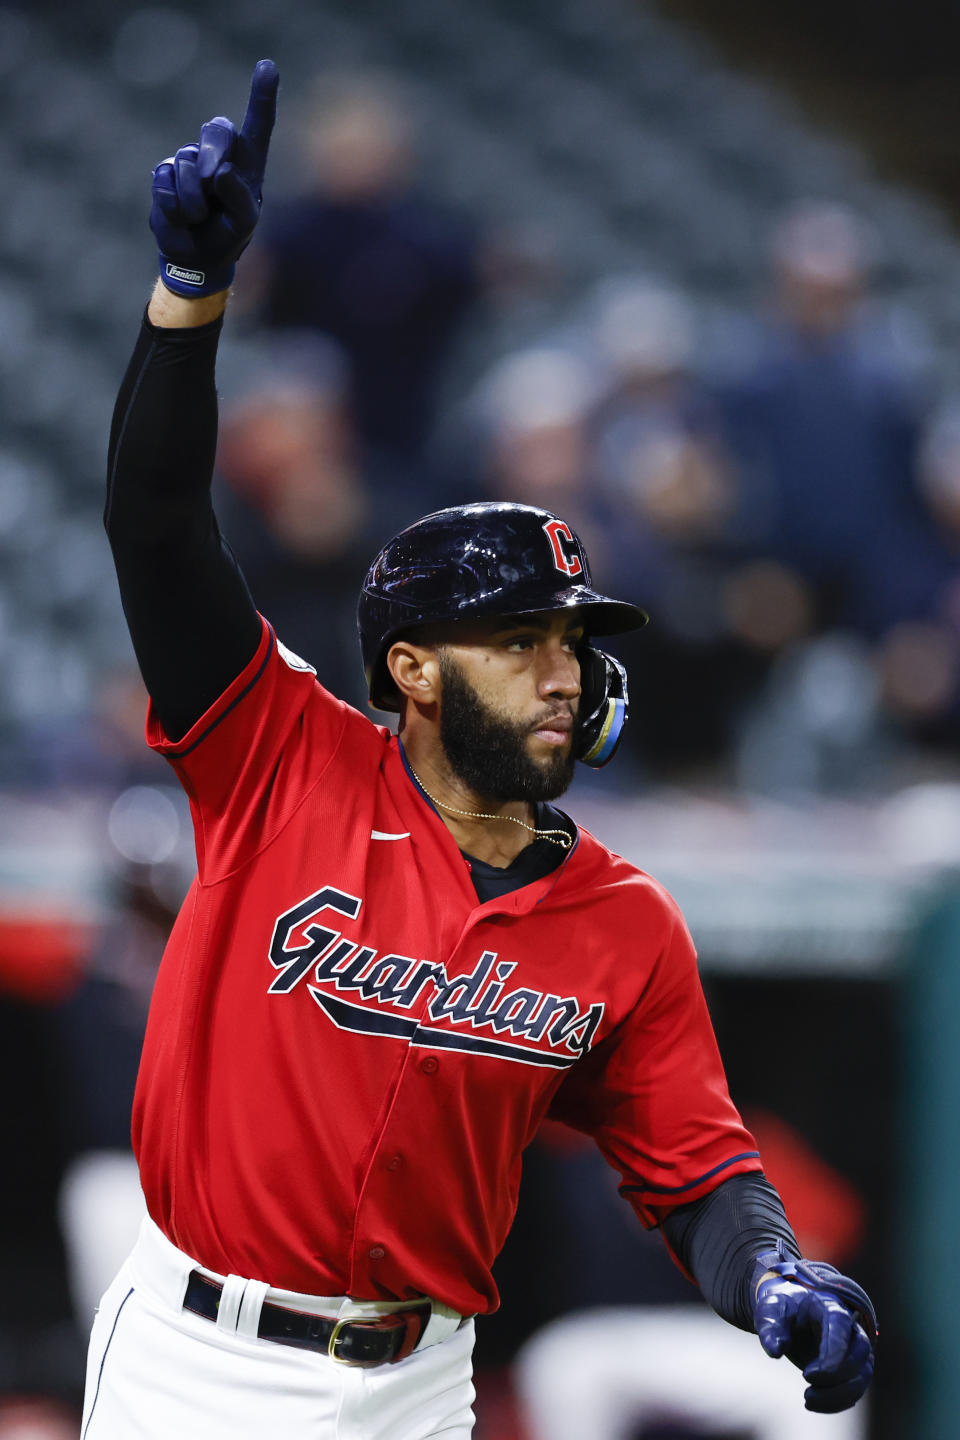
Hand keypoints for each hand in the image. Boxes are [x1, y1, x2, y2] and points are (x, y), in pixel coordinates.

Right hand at [150, 58, 278, 297]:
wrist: (196, 259)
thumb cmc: (228, 238)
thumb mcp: (244, 223)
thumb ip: (240, 197)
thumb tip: (220, 172)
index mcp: (248, 163)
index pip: (257, 125)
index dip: (261, 96)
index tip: (267, 66)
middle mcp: (219, 156)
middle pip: (217, 129)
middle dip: (214, 152)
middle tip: (213, 179)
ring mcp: (189, 162)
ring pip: (187, 162)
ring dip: (193, 198)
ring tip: (199, 218)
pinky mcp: (165, 174)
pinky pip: (165, 180)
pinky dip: (174, 206)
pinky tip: (181, 217)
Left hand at [751, 1250, 876, 1413]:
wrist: (790, 1312)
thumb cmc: (782, 1308)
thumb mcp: (770, 1310)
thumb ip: (770, 1327)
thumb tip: (775, 1351)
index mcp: (829, 1306)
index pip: (841, 1328)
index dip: (831, 1355)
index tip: (807, 1375)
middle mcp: (849, 1327)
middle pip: (860, 1353)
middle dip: (837, 1378)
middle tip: (807, 1391)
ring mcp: (853, 1347)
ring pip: (862, 1375)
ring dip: (839, 1396)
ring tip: (808, 1401)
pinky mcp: (852, 1366)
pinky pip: (856, 1388)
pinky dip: (838, 1402)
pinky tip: (814, 1404)